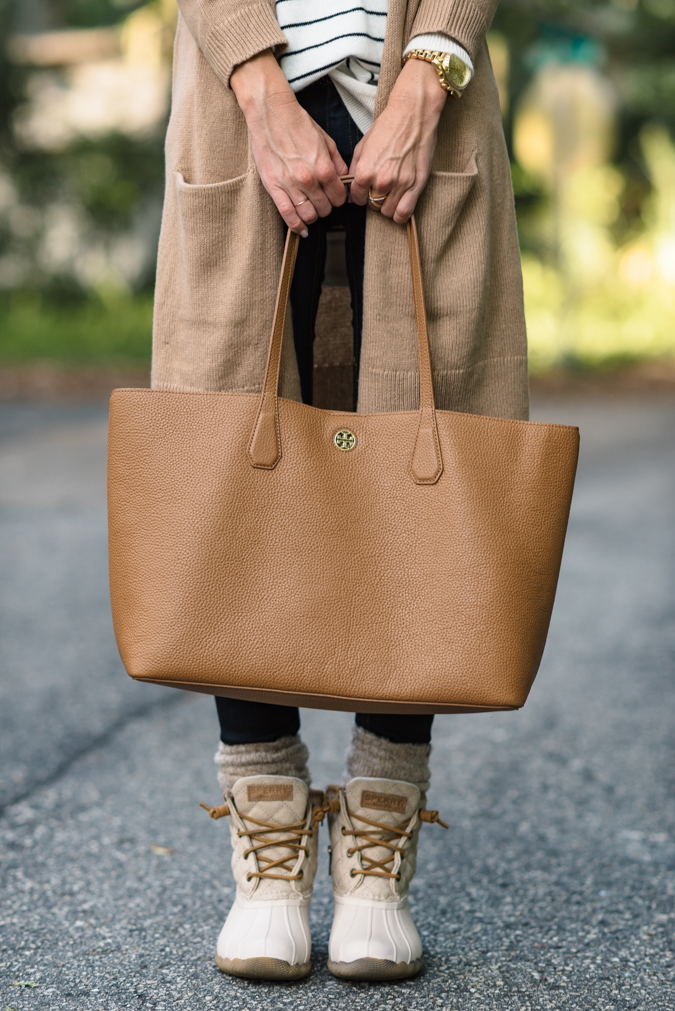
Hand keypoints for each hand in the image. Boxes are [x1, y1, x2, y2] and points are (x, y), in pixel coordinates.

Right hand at [231, 51, 347, 235]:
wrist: (271, 114)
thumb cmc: (298, 124)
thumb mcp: (326, 140)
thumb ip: (337, 162)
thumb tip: (345, 180)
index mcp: (324, 167)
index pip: (339, 197)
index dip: (340, 199)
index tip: (335, 197)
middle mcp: (309, 179)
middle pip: (325, 209)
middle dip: (327, 207)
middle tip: (322, 201)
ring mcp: (290, 185)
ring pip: (308, 215)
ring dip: (313, 217)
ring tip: (312, 211)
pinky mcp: (274, 187)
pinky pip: (287, 215)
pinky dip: (296, 226)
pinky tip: (301, 229)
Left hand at [349, 58, 446, 223]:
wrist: (412, 114)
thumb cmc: (388, 126)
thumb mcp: (363, 146)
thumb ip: (355, 168)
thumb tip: (351, 187)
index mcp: (365, 171)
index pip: (356, 199)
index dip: (359, 196)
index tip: (364, 191)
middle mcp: (381, 180)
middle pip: (372, 206)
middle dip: (373, 199)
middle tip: (379, 189)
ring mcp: (400, 184)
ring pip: (387, 211)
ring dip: (387, 206)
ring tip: (390, 194)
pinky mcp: (416, 185)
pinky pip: (404, 213)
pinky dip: (399, 214)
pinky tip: (399, 206)